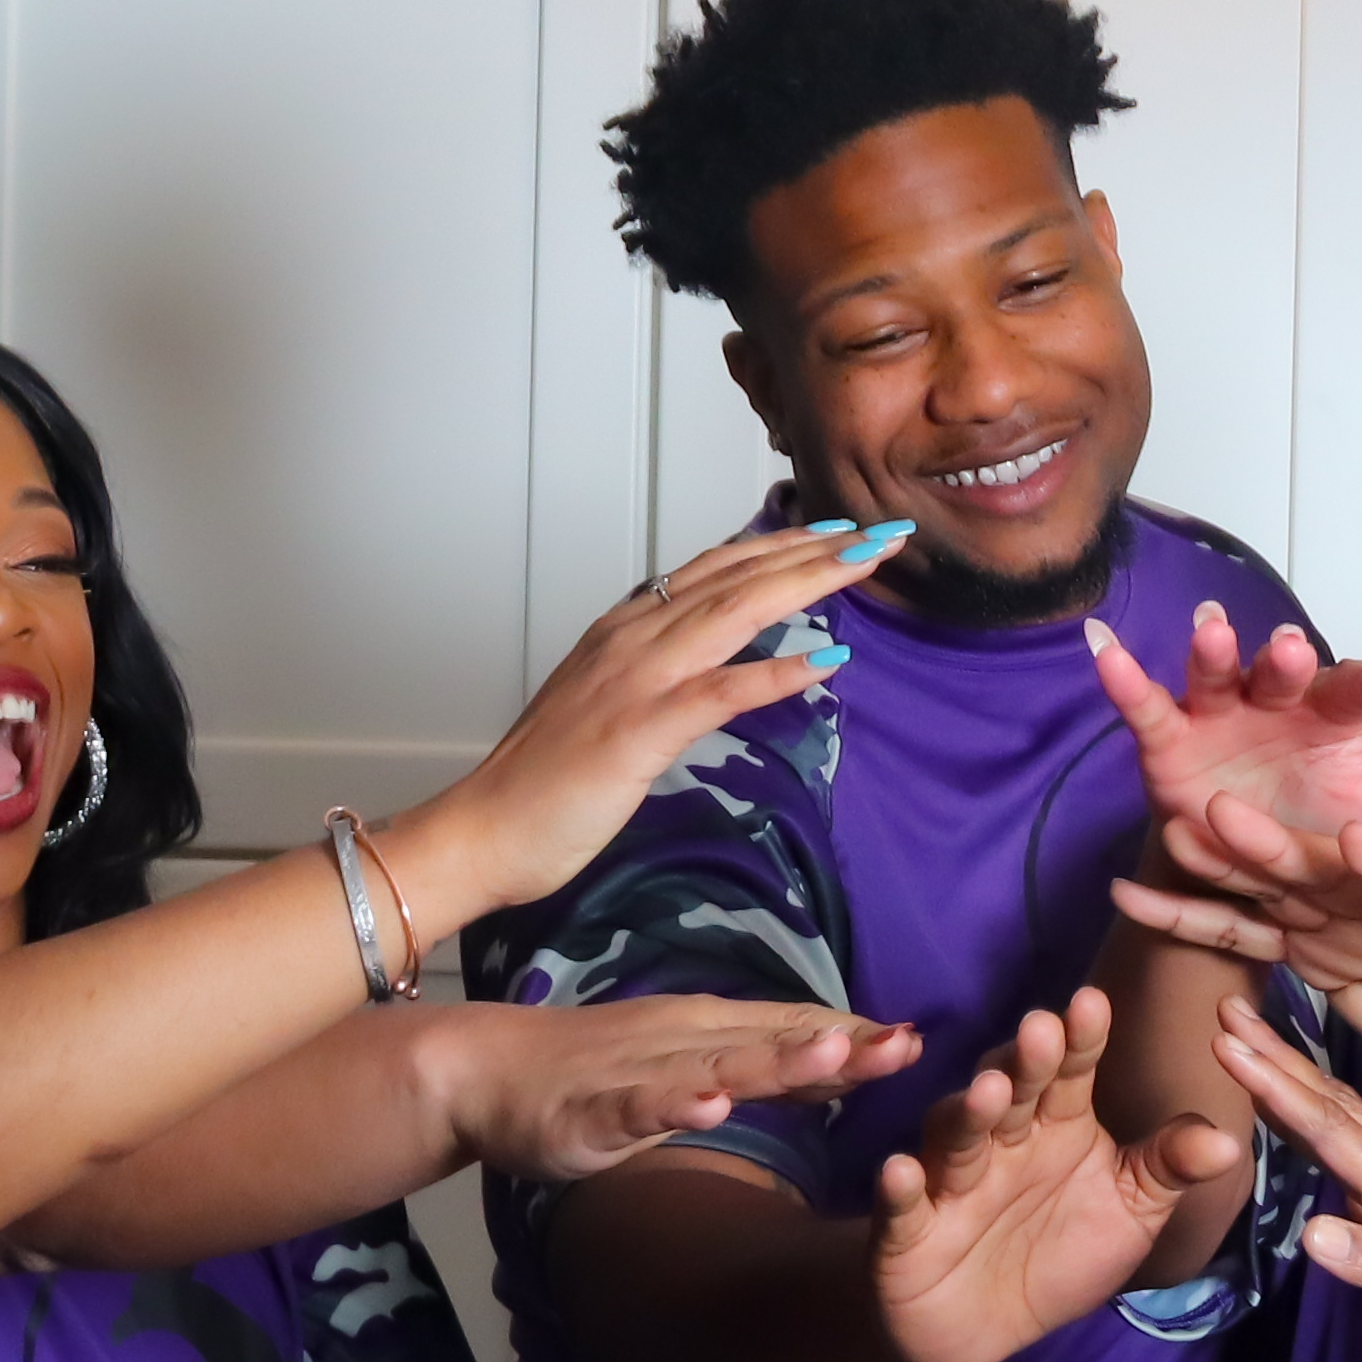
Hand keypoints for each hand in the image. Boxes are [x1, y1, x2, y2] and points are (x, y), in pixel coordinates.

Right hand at [389, 521, 898, 925]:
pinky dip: (775, 670)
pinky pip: (719, 691)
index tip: (837, 530)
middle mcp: (632, 637)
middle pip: (737, 575)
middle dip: (814, 549)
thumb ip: (656, 673)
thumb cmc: (544, 782)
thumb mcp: (610, 705)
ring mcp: (634, 679)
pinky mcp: (638, 730)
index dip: (782, 544)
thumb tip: (712, 660)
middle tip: (878, 530)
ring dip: (808, 582)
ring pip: (735, 610)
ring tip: (865, 563)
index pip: (717, 568)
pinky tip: (827, 660)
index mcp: (625, 628)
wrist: (482, 830)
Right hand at [433, 999, 919, 1184]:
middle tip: (907, 1047)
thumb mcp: (695, 1066)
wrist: (486, 1071)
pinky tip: (710, 1107)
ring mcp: (641, 1072)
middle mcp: (688, 1040)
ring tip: (832, 1057)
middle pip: (776, 1042)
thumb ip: (768, 1065)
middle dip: (843, 1047)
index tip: (923, 1044)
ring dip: (776, 1061)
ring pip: (717, 1065)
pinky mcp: (594, 1107)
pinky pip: (639, 1106)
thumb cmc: (597, 1071)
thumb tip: (850, 1058)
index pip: (800, 1029)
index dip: (862, 1038)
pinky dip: (676, 1105)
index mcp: (715, 1031)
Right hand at [867, 993, 1243, 1361]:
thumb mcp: (1130, 1213)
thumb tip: (1229, 1140)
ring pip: (955, 1138)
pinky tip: (901, 1171)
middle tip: (1042, 1030)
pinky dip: (899, 1189)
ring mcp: (949, 1180)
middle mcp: (1000, 1140)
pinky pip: (901, 1205)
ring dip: (968, 1113)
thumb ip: (1168, 1170)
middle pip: (1011, 1092)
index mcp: (1057, 1126)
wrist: (984, 1328)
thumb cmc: (1061, 1253)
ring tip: (988, 1092)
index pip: (1070, 1075)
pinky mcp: (906, 1230)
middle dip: (1024, 1063)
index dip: (1080, 1041)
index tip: (1093, 1004)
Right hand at [1083, 606, 1361, 871]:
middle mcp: (1278, 700)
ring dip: (1213, 651)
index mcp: (1334, 715)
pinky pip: (1143, 705)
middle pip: (1284, 672)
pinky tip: (1103, 649)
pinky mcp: (1168, 738)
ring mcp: (1220, 712)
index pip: (1357, 689)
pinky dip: (1122, 676)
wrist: (1247, 865)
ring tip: (1211, 631)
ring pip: (1217, 671)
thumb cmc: (1321, 818)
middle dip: (1287, 660)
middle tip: (1296, 649)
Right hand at [1109, 820, 1361, 1079]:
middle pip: (1326, 871)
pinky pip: (1249, 934)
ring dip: (1222, 866)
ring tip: (1164, 834)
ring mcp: (1347, 921)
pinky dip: (1197, 920)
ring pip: (1273, 889)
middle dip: (1276, 844)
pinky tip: (1136, 903)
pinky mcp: (1318, 952)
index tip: (1352, 839)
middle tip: (1220, 809)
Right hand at [1206, 996, 1361, 1361]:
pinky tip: (1312, 1138)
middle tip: (1228, 1012)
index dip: (1275, 1083)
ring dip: (1299, 1087)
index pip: (1331, 1128)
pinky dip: (1323, 1136)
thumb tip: (1308, 1230)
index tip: (1225, 1036)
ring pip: (1347, 1128)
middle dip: (1278, 1060)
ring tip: (1257, 1051)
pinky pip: (1356, 1165)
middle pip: (1335, 1108)